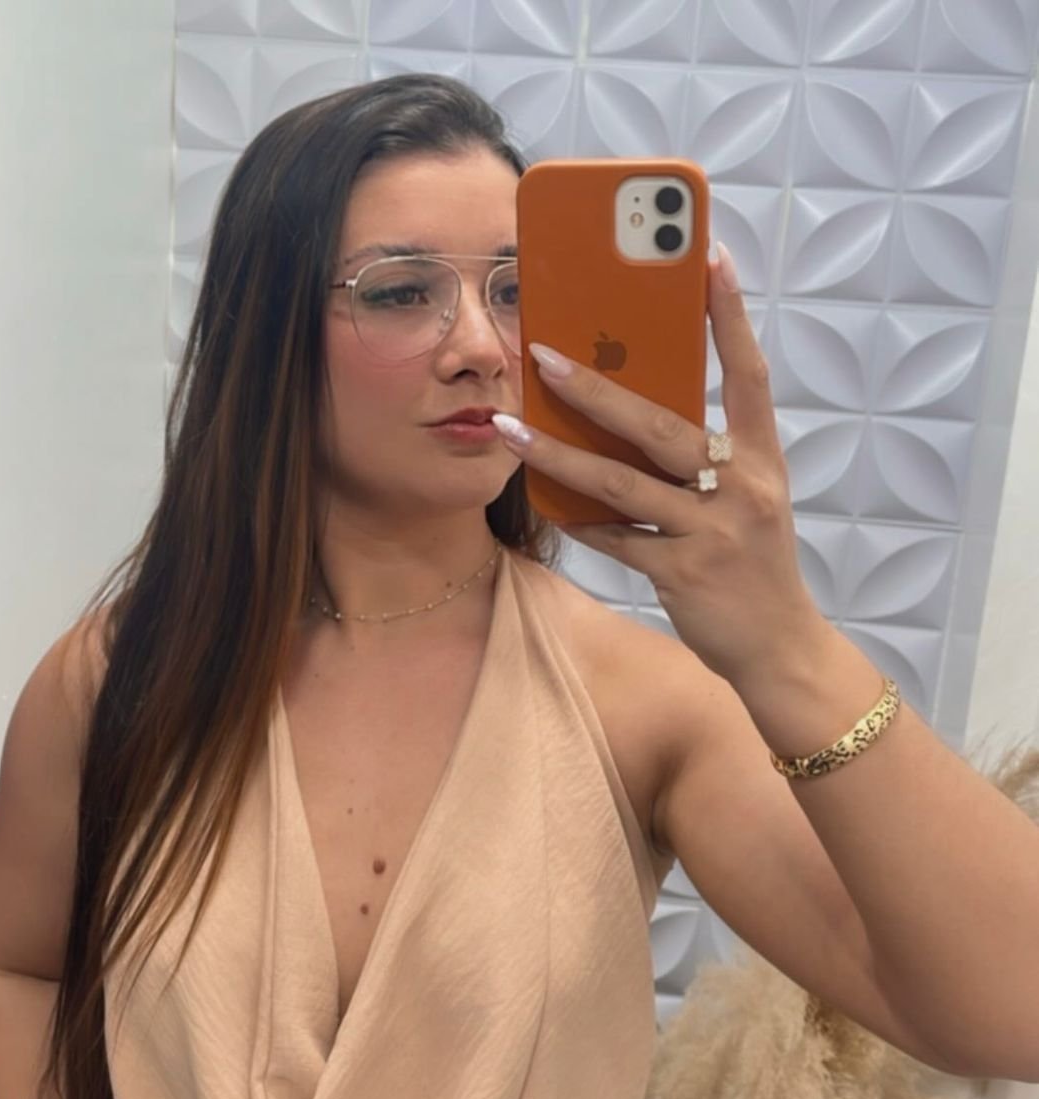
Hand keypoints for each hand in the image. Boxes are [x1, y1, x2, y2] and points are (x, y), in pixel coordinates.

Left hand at [494, 244, 827, 687]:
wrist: (781, 647)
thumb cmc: (754, 565)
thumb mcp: (749, 500)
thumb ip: (707, 457)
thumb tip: (638, 409)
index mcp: (761, 459)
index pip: (749, 374)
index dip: (729, 317)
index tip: (709, 258)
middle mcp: (741, 487)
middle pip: (660, 425)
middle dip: (598, 389)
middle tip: (544, 354)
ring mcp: (712, 531)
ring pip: (622, 484)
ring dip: (559, 454)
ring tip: (510, 427)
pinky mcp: (684, 573)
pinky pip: (617, 541)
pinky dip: (581, 522)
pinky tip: (546, 503)